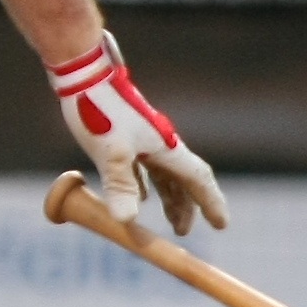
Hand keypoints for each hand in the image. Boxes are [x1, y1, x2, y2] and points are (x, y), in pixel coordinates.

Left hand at [48, 31, 226, 235]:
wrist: (84, 74)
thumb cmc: (100, 109)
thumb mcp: (111, 153)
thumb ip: (121, 186)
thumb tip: (128, 221)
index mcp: (165, 148)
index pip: (197, 180)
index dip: (210, 203)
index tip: (222, 226)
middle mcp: (158, 143)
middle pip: (182, 180)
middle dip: (187, 206)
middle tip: (182, 231)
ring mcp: (141, 139)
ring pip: (163, 174)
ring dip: (168, 197)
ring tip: (168, 220)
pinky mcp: (123, 135)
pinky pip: (142, 167)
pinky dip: (145, 184)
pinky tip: (138, 195)